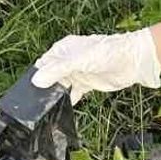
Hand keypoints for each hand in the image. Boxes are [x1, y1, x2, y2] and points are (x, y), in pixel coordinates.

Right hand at [30, 28, 160, 104]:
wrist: (133, 61)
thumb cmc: (107, 53)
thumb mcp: (79, 61)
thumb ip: (58, 71)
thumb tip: (36, 81)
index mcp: (64, 49)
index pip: (44, 62)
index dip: (36, 75)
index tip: (27, 91)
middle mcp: (68, 60)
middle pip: (51, 75)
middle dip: (44, 87)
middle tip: (34, 104)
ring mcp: (78, 73)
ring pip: (61, 86)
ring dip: (55, 95)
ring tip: (45, 110)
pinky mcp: (87, 84)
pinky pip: (72, 94)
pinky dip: (67, 101)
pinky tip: (61, 110)